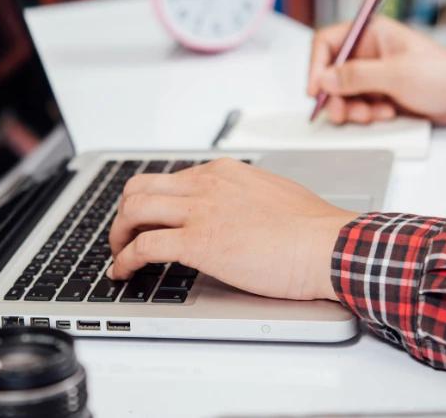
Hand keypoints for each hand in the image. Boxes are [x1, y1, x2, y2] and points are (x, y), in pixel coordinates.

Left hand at [107, 159, 357, 300]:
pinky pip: (144, 246)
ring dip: (118, 235)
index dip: (150, 203)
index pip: (169, 179)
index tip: (147, 221)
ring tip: (119, 256)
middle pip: (140, 187)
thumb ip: (242, 198)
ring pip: (133, 211)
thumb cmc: (311, 229)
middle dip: (124, 214)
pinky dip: (125, 260)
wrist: (328, 244)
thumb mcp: (270, 195)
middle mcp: (206, 184)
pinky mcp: (198, 242)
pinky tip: (123, 273)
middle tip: (124, 236)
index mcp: (223, 172)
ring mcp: (200, 211)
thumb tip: (231, 214)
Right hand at [308, 16, 445, 124]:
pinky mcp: (379, 94)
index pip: (328, 43)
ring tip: (371, 115)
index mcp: (371, 33)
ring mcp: (373, 74)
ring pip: (343, 93)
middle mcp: (368, 52)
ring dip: (351, 108)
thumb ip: (356, 76)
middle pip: (331, 72)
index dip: (316, 66)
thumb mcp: (396, 74)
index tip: (316, 90)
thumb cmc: (442, 75)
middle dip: (335, 95)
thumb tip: (324, 79)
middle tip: (342, 113)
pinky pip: (358, 105)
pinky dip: (365, 114)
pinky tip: (385, 114)